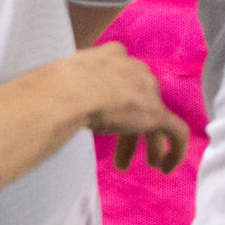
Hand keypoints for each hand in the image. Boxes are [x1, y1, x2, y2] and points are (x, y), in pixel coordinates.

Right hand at [70, 44, 190, 173]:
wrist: (70, 90)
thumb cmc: (57, 86)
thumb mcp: (63, 79)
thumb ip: (69, 85)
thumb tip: (49, 96)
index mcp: (112, 57)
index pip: (123, 76)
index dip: (120, 98)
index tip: (113, 117)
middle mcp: (135, 69)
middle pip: (140, 99)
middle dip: (133, 126)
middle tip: (124, 149)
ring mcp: (148, 91)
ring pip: (156, 118)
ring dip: (151, 143)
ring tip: (150, 163)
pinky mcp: (157, 113)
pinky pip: (175, 133)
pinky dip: (174, 150)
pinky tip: (167, 167)